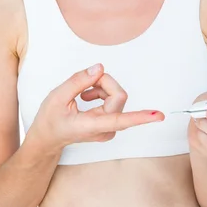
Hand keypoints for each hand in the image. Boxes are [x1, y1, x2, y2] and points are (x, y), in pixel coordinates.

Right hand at [29, 63, 164, 151]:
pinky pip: (114, 100)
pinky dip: (101, 92)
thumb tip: (100, 68)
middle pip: (118, 95)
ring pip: (117, 96)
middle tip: (83, 85)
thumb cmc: (50, 120)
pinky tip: (86, 97)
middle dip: (103, 83)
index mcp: (91, 126)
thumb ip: (79, 81)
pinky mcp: (110, 123)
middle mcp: (105, 129)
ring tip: (81, 94)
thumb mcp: (57, 96)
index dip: (142, 117)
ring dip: (101, 88)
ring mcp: (109, 128)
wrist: (47, 138)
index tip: (159, 116)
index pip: (121, 120)